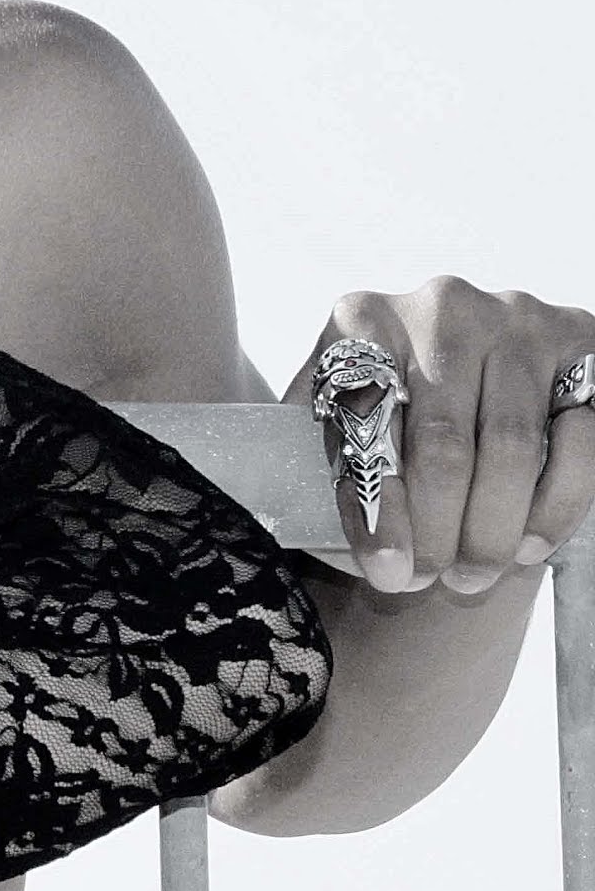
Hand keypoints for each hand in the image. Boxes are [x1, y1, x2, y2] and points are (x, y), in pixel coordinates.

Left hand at [294, 279, 594, 593]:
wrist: (459, 368)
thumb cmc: (386, 407)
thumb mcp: (336, 416)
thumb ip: (321, 459)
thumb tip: (323, 533)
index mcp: (364, 320)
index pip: (367, 424)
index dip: (376, 510)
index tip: (386, 572)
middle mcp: (442, 309)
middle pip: (444, 444)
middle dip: (439, 531)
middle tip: (432, 581)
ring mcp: (517, 321)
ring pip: (514, 449)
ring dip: (494, 529)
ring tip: (473, 574)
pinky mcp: (582, 342)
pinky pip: (582, 439)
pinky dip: (556, 504)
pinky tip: (527, 544)